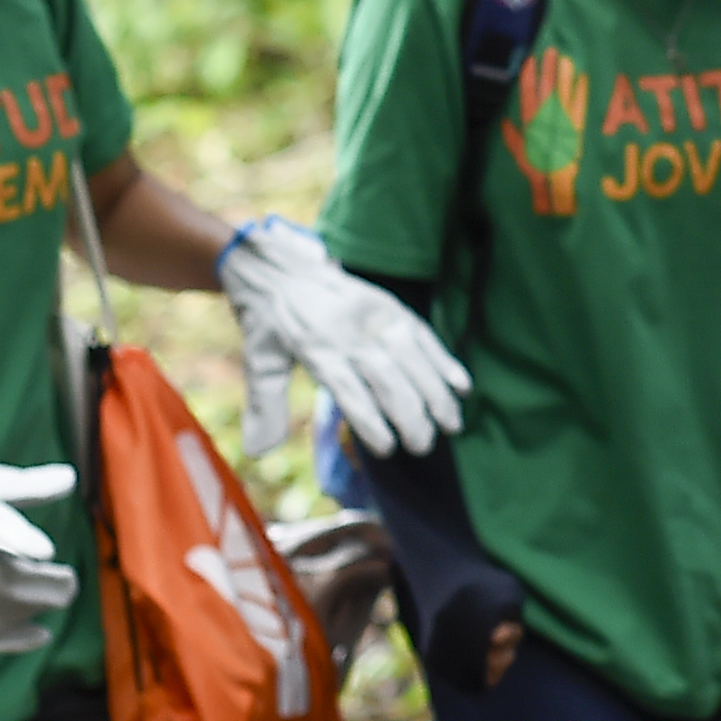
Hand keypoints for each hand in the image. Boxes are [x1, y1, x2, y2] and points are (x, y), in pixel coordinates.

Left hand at [218, 216, 470, 458]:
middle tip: (422, 447)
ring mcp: (374, 317)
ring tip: (451, 425)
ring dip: (436, 393)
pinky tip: (461, 387)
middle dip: (411, 415)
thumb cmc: (270, 322)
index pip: (350, 390)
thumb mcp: (259, 359)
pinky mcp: (391, 306)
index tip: (387, 449)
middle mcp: (350, 332)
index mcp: (315, 348)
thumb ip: (265, 406)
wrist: (281, 267)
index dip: (371, 421)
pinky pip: (424, 335)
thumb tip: (258, 452)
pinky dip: (444, 360)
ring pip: (414, 358)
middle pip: (388, 378)